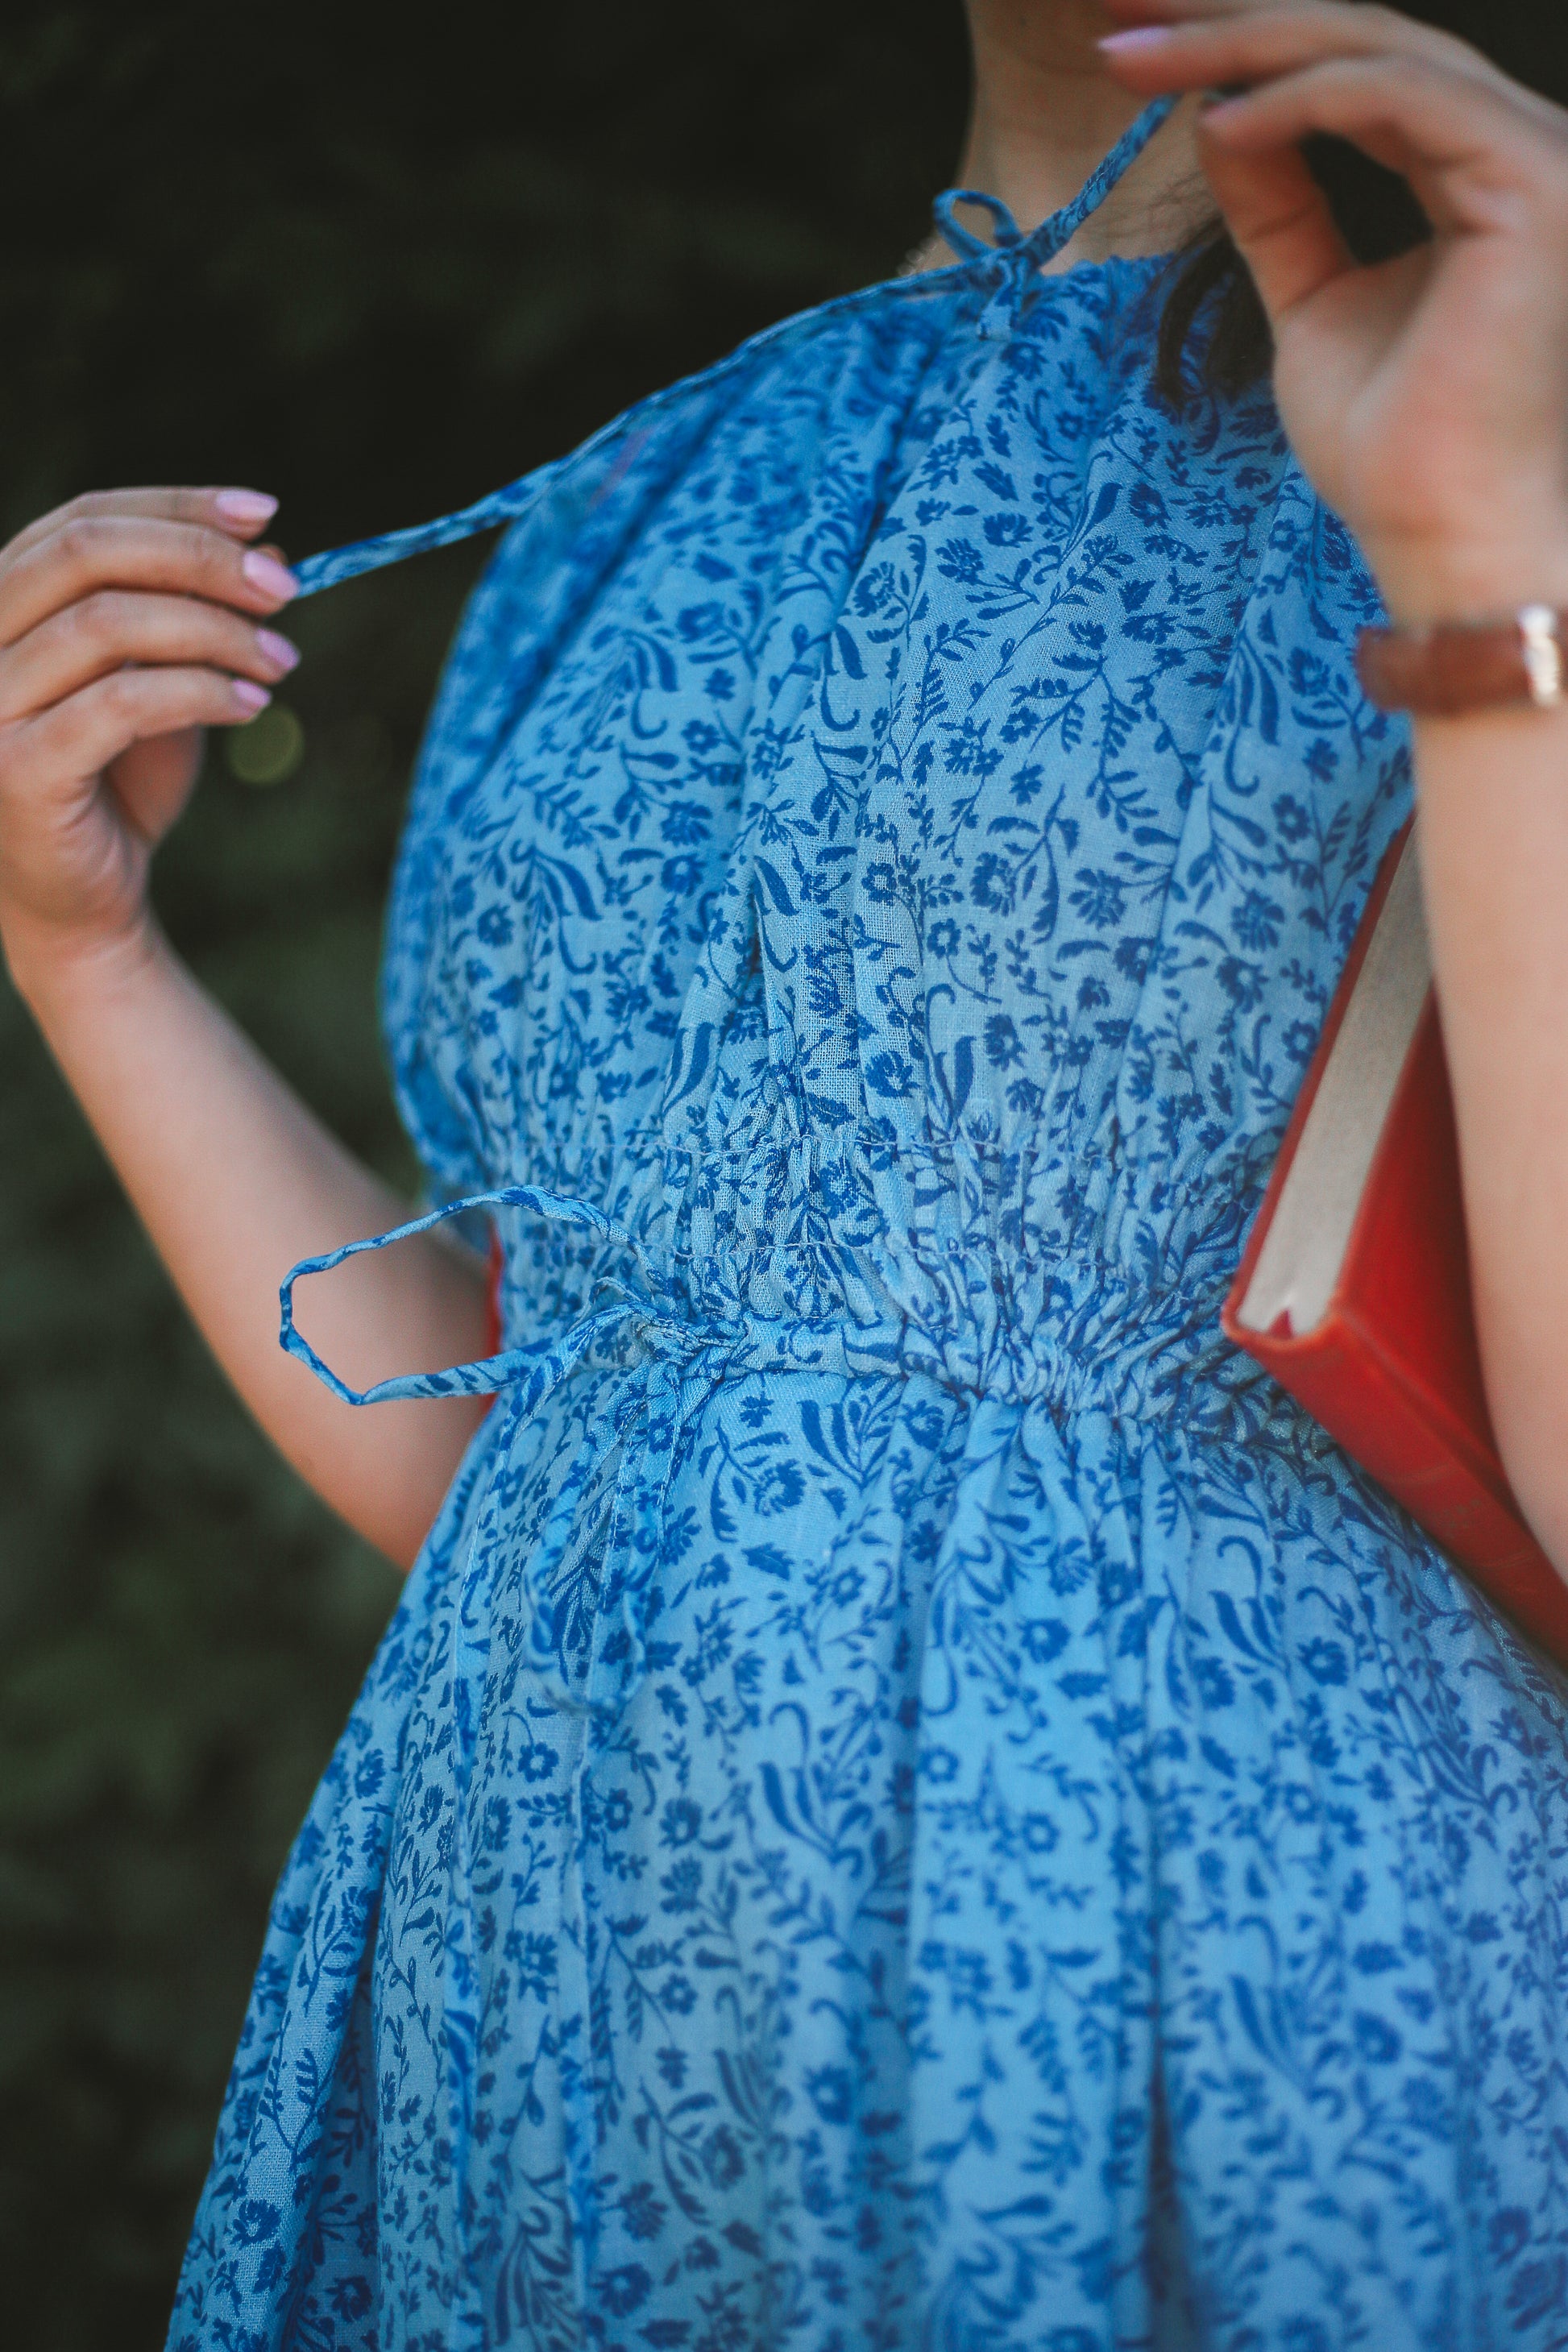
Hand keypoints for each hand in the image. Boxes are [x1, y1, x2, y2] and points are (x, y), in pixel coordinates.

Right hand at [0, 486, 300, 993]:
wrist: (86, 903)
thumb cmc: (121, 784)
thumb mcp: (169, 682)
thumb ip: (199, 615)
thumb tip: (268, 546)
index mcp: (5, 601)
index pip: (85, 518)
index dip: (176, 506)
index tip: (264, 514)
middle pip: (89, 552)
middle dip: (200, 559)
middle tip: (285, 591)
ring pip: (108, 623)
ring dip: (214, 632)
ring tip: (281, 663)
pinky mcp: (16, 768)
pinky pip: (120, 703)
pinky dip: (199, 693)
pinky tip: (252, 707)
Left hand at [1099, 0, 1567, 622]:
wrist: (1440, 534)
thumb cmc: (1390, 451)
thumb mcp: (1309, 303)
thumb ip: (1278, 207)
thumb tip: (1219, 115)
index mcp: (1483, 172)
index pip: (1360, 73)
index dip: (1247, 51)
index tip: (1141, 58)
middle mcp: (1525, 147)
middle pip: (1366, 42)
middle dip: (1232, 28)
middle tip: (1119, 38)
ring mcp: (1538, 158)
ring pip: (1378, 51)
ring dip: (1246, 48)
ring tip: (1144, 66)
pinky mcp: (1529, 182)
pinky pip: (1397, 98)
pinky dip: (1299, 100)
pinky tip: (1218, 122)